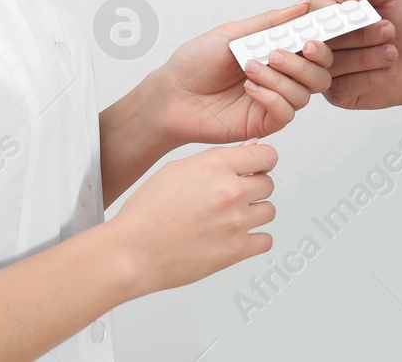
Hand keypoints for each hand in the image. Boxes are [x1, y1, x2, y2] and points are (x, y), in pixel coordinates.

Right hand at [110, 142, 276, 294]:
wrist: (132, 252)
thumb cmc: (146, 213)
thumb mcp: (176, 170)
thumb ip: (216, 159)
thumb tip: (249, 150)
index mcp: (214, 165)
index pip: (266, 155)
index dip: (262, 161)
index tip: (258, 168)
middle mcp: (229, 190)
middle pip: (268, 184)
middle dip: (254, 189)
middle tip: (234, 198)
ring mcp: (235, 221)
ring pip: (269, 211)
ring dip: (254, 214)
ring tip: (229, 219)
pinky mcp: (236, 250)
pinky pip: (265, 240)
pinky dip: (254, 239)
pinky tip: (235, 237)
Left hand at [154, 0, 334, 146]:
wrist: (171, 94)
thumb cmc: (195, 63)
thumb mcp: (232, 34)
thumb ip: (270, 23)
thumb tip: (301, 6)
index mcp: (276, 54)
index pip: (314, 50)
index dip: (320, 43)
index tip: (311, 36)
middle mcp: (280, 78)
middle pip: (320, 75)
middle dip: (304, 63)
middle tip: (277, 53)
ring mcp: (274, 101)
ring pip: (304, 94)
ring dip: (279, 78)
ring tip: (250, 68)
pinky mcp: (264, 123)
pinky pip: (286, 113)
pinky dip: (271, 97)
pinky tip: (249, 88)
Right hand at [311, 0, 401, 113]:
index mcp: (329, 10)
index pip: (313, 10)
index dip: (332, 15)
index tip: (356, 15)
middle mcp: (323, 38)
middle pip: (320, 39)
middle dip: (358, 36)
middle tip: (389, 30)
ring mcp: (327, 66)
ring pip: (331, 65)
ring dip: (367, 57)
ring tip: (393, 51)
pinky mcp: (338, 92)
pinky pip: (341, 88)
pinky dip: (369, 78)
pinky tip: (388, 70)